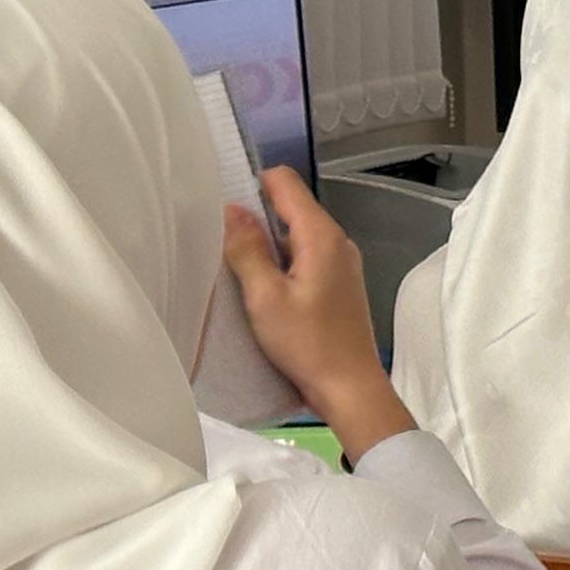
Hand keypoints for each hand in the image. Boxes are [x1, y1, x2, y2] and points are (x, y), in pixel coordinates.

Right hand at [223, 171, 412, 463]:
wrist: (349, 386)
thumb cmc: (306, 343)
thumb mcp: (265, 297)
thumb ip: (247, 249)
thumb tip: (231, 208)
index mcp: (321, 235)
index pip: (285, 183)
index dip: (252, 184)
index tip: (222, 207)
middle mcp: (336, 240)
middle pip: (291, 208)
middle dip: (255, 218)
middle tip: (220, 242)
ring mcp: (341, 261)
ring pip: (296, 235)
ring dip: (267, 244)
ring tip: (235, 266)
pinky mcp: (339, 282)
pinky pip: (305, 257)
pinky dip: (282, 263)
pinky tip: (261, 287)